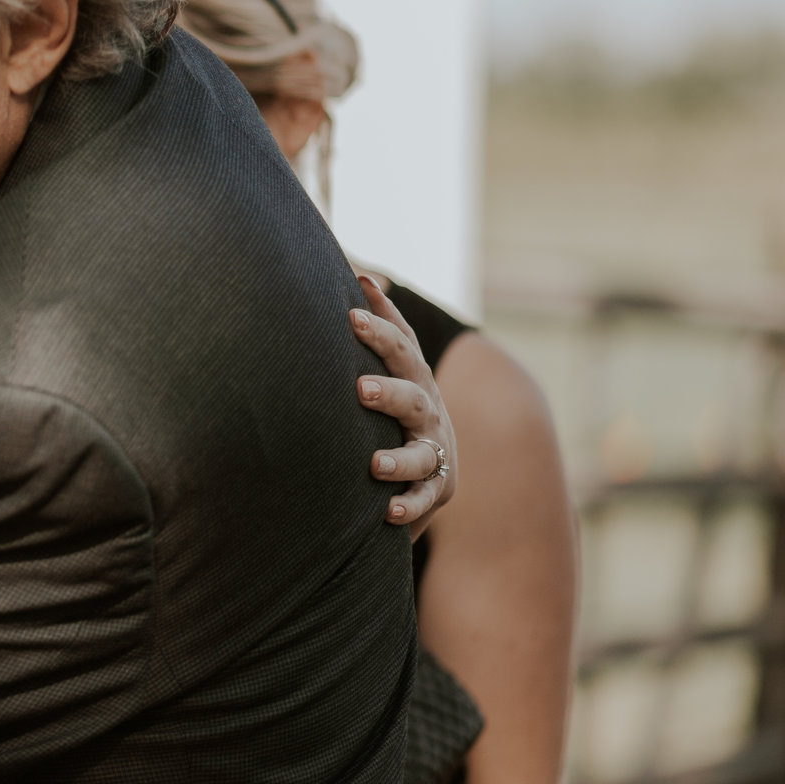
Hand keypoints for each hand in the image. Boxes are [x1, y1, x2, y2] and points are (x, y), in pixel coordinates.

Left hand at [349, 275, 454, 535]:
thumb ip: (380, 326)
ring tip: (373, 464)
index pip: (400, 348)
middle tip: (359, 388)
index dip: (380, 327)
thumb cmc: (395, 406)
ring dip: (397, 459)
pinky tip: (388, 512)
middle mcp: (428, 412)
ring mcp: (434, 452)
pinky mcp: (435, 490)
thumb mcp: (390, 367)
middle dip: (388, 391)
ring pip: (419, 454)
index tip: (350, 311)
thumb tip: (362, 271)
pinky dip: (408, 506)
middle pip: (413, 397)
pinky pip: (423, 500)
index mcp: (413, 378)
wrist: (432, 467)